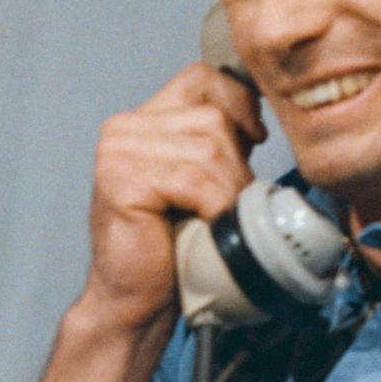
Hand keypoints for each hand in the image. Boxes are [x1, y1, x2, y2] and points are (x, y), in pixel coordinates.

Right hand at [80, 63, 262, 330]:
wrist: (135, 302)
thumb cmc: (171, 248)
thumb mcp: (199, 181)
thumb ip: (215, 142)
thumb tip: (263, 114)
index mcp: (140, 122)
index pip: (202, 79)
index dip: (239, 104)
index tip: (253, 141)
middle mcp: (122, 129)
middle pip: (213, 116)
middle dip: (237, 163)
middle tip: (230, 204)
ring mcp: (117, 151)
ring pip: (209, 146)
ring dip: (228, 188)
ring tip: (219, 219)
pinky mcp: (120, 179)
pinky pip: (194, 177)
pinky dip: (213, 204)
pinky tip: (207, 225)